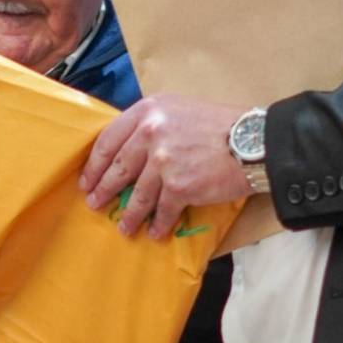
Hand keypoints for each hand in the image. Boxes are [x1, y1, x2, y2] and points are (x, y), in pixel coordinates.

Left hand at [79, 95, 246, 238]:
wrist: (254, 142)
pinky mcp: (179, 186)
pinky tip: (156, 232)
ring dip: (129, 214)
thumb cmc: (224, 124)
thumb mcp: (182, 110)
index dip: (95, 163)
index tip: (89, 178)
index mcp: (149, 111)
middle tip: (95, 203)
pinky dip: (159, 224)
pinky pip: (163, 210)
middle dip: (103, 189)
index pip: (109, 139)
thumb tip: (138, 149)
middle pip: (118, 167)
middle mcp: (151, 133)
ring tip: (124, 227)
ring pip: (137, 194)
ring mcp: (163, 161)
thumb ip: (157, 124)